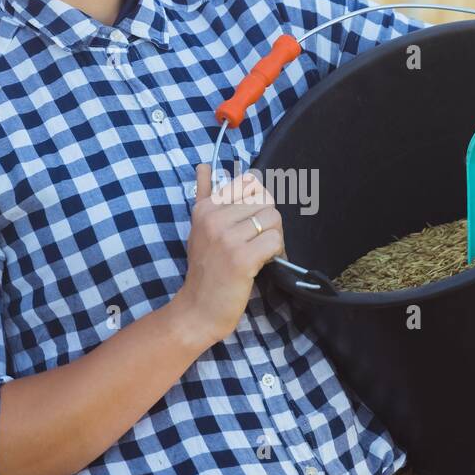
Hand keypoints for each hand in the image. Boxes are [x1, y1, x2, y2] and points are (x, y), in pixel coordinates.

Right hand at [173, 163, 284, 345]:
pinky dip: (277, 253)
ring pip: (273, 219)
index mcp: (205, 208)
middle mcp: (214, 218)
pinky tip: (264, 264)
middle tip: (259, 242)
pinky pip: (274, 241)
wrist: (197, 309)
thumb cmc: (204, 270)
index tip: (249, 225)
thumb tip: (204, 166)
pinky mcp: (241, 258)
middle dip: (269, 222)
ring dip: (275, 238)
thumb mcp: (198, 228)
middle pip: (265, 201)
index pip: (249, 183)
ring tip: (261, 254)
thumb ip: (204, 195)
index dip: (258, 204)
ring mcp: (227, 238)